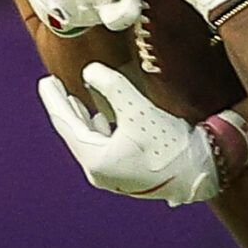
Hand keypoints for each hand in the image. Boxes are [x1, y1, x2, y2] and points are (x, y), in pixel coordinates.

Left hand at [39, 62, 232, 206]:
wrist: (202, 171)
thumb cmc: (169, 144)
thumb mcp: (137, 108)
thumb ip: (111, 85)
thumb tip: (90, 71)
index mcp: (95, 160)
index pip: (66, 124)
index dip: (55, 100)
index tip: (45, 81)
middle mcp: (100, 172)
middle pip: (75, 134)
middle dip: (67, 109)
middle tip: (54, 87)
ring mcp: (114, 177)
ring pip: (90, 141)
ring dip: (84, 119)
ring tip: (77, 102)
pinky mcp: (129, 175)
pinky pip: (105, 148)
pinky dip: (100, 130)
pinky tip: (104, 120)